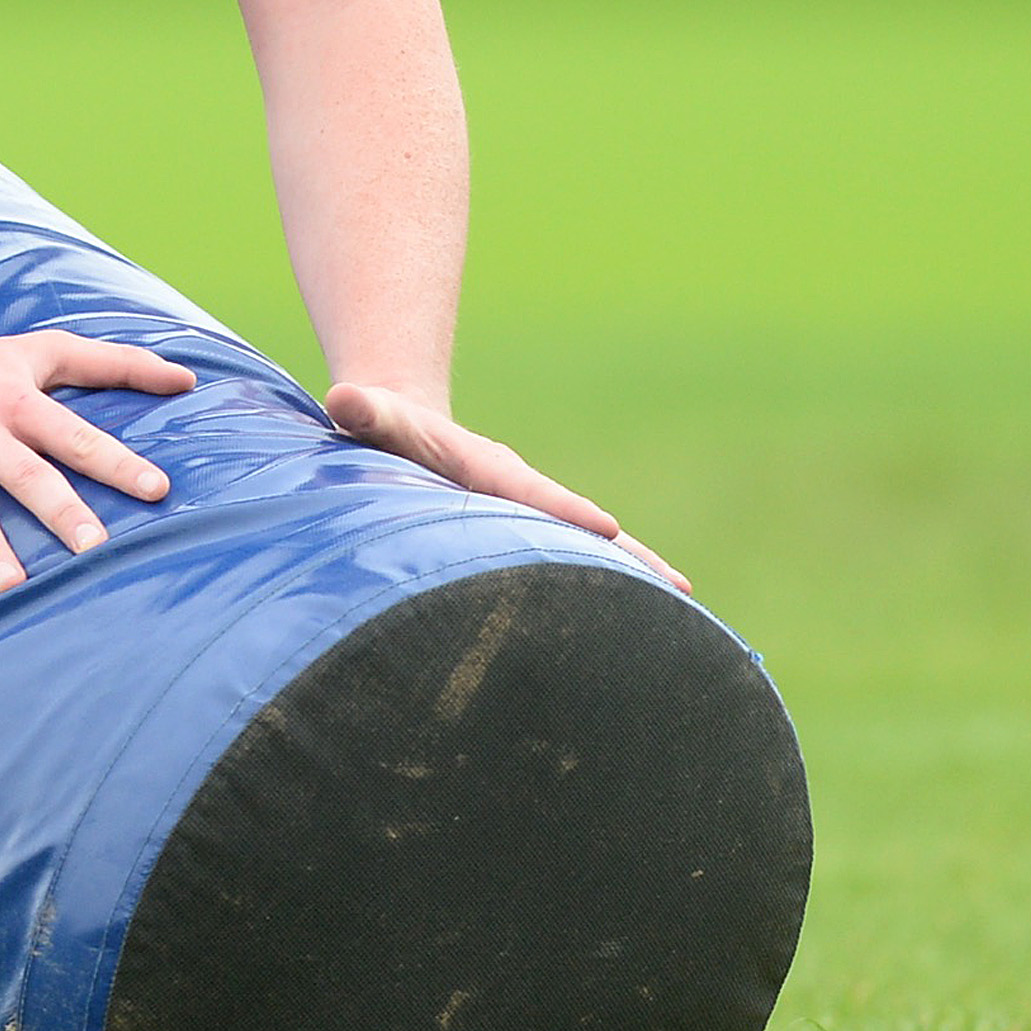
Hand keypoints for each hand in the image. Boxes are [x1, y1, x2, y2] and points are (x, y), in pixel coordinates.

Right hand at [0, 329, 200, 621]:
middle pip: (26, 474)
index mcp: (16, 403)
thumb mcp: (38, 351)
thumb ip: (112, 364)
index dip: (115, 460)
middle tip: (94, 546)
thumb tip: (187, 379)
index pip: (74, 434)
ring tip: (12, 586)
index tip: (156, 489)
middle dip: (59, 509)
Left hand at [320, 381, 688, 590]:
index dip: (565, 509)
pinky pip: (571, 565)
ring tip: (686, 613)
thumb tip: (344, 401)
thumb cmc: (381, 429)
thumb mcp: (372, 418)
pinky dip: (610, 592)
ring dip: (634, 578)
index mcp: (489, 471)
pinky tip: (649, 629)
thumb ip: (364, 412)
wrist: (399, 424)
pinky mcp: (526, 537)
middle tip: (679, 588)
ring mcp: (529, 516)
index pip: (530, 493)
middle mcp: (521, 493)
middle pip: (582, 528)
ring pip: (589, 550)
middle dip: (628, 556)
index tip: (607, 528)